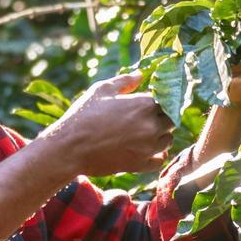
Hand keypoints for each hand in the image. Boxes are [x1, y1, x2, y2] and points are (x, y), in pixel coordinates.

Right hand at [47, 70, 175, 176]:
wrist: (70, 148)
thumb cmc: (84, 115)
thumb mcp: (101, 90)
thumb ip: (125, 81)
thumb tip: (141, 75)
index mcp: (144, 104)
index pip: (167, 100)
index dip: (159, 101)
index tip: (150, 103)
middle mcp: (151, 126)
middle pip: (171, 120)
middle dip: (161, 118)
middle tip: (146, 118)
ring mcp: (147, 147)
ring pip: (168, 140)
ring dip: (160, 136)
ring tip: (144, 133)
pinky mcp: (140, 165)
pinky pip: (159, 160)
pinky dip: (156, 155)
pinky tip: (146, 150)